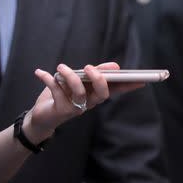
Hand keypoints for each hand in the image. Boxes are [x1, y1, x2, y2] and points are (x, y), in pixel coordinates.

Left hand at [27, 62, 142, 139]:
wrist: (42, 116)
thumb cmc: (62, 95)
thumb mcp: (79, 81)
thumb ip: (94, 73)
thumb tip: (114, 66)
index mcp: (96, 95)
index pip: (116, 89)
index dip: (129, 85)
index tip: (142, 79)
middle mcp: (89, 103)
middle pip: (102, 94)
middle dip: (98, 79)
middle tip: (89, 67)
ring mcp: (76, 108)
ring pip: (79, 91)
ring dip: (69, 76)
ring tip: (61, 67)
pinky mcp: (61, 110)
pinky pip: (56, 92)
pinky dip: (48, 79)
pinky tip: (40, 72)